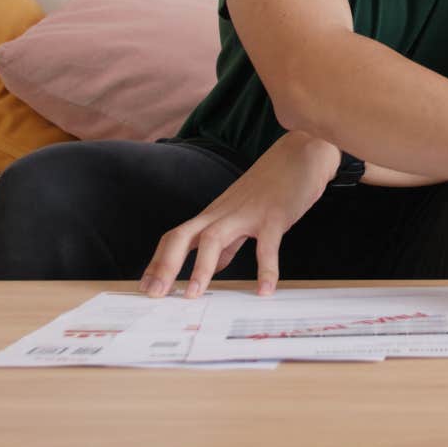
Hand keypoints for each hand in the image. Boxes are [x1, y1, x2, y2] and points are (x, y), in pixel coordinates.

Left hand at [139, 132, 338, 298]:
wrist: (302, 152)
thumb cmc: (273, 185)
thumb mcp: (244, 214)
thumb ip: (230, 242)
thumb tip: (216, 266)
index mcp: (215, 214)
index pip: (176, 237)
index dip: (158, 261)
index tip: (145, 286)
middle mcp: (224, 212)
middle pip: (183, 234)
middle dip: (165, 264)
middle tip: (154, 294)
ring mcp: (248, 212)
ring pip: (214, 237)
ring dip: (201, 267)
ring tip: (194, 294)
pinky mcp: (274, 215)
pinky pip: (267, 246)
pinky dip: (266, 270)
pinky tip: (265, 290)